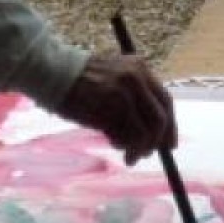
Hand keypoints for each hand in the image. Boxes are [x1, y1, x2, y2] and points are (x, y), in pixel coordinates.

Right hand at [55, 53, 177, 165]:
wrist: (53, 73)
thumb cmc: (82, 80)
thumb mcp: (115, 77)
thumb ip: (136, 96)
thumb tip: (155, 133)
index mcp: (140, 68)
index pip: (165, 101)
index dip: (170, 126)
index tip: (168, 145)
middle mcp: (135, 79)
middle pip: (159, 119)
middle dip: (156, 142)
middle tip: (146, 155)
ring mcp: (122, 94)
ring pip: (144, 132)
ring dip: (137, 148)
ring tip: (125, 152)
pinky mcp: (108, 109)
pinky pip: (125, 137)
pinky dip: (122, 145)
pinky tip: (112, 142)